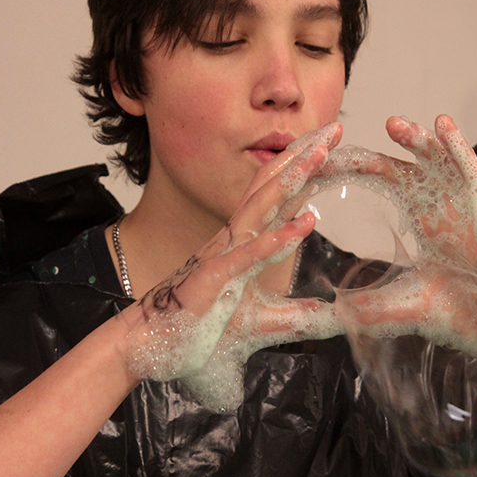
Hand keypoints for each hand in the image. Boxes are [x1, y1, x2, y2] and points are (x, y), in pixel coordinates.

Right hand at [121, 123, 342, 410]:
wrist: (143, 348)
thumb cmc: (194, 328)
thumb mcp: (257, 321)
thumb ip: (294, 315)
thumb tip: (328, 312)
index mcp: (240, 242)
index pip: (275, 196)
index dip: (301, 168)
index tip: (329, 143)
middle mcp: (231, 240)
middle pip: (270, 187)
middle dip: (303, 156)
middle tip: (334, 128)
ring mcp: (221, 256)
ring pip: (260, 209)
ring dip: (292, 181)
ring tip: (321, 156)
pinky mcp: (213, 279)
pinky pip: (248, 255)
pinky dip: (277, 238)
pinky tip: (305, 223)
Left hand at [325, 116, 476, 374]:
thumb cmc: (459, 311)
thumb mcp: (403, 305)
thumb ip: (369, 306)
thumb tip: (333, 312)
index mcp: (425, 213)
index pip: (390, 175)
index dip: (361, 163)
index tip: (329, 156)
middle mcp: (452, 208)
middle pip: (430, 162)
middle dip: (413, 140)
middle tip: (391, 123)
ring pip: (468, 174)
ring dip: (457, 148)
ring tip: (442, 124)